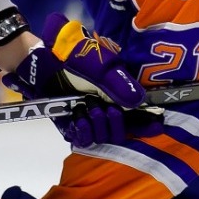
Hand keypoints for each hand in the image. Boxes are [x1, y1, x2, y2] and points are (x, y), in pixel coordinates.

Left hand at [2, 15, 147, 147]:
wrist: (42, 61)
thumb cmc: (74, 58)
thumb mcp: (101, 66)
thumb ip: (119, 83)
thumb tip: (139, 100)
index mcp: (119, 95)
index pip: (140, 116)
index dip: (148, 124)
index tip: (156, 126)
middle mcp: (106, 109)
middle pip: (121, 132)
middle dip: (115, 123)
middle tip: (103, 108)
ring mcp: (89, 118)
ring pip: (103, 138)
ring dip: (97, 125)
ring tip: (86, 108)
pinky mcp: (71, 125)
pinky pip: (83, 140)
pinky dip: (83, 132)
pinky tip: (79, 118)